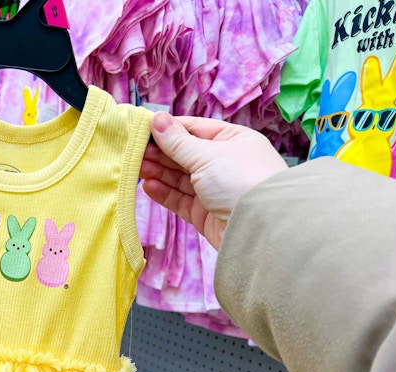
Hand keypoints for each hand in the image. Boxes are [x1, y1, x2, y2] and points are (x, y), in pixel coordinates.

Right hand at [140, 113, 287, 249]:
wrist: (262, 228)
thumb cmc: (241, 180)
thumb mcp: (207, 154)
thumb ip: (177, 141)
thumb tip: (156, 119)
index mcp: (232, 140)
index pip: (194, 129)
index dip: (168, 129)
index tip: (142, 129)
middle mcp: (224, 164)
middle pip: (185, 154)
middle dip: (160, 152)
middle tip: (134, 150)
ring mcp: (215, 190)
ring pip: (180, 178)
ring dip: (159, 172)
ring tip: (136, 167)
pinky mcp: (205, 213)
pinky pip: (181, 200)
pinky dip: (164, 192)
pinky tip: (148, 186)